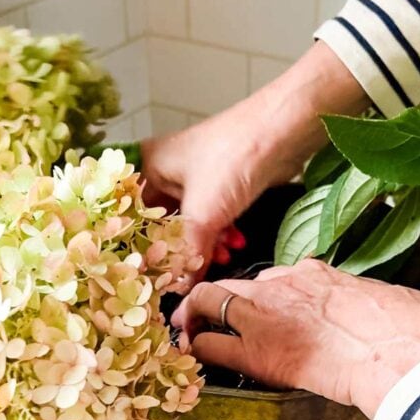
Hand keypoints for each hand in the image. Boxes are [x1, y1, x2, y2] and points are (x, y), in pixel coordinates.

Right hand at [141, 42, 369, 284]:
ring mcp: (197, 175)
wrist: (283, 131)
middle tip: (190, 272)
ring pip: (192, 221)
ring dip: (206, 243)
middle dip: (181, 248)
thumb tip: (181, 288)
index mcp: (149, 166)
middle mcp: (168, 169)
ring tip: (221, 257)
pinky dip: (222, 231)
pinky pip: (213, 215)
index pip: (135, 216)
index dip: (146, 247)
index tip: (155, 275)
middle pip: (164, 221)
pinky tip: (234, 243)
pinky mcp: (223, 182)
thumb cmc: (233, 158)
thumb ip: (189, 254)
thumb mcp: (204, 213)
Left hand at [172, 260, 419, 419]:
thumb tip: (384, 308)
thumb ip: (367, 300)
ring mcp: (262, 317)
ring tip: (187, 332)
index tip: (259, 308)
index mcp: (314, 275)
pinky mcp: (254, 353)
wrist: (398, 354)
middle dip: (215, 299)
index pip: (275, 278)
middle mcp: (281, 287)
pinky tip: (190, 358)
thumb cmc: (407, 329)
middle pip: (233, 284)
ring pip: (209, 302)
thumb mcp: (389, 298)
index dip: (261, 296)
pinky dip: (196, 350)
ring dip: (195, 318)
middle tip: (204, 316)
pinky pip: (209, 346)